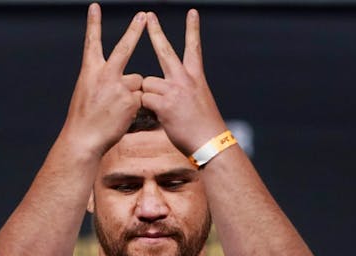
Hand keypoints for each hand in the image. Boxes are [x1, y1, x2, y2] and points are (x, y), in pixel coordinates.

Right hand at [60, 4, 146, 156]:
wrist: (84, 139)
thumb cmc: (84, 119)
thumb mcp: (88, 93)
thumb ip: (105, 82)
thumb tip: (126, 83)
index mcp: (90, 71)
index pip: (92, 42)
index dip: (94, 24)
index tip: (95, 6)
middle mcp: (105, 75)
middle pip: (123, 49)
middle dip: (134, 31)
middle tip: (143, 15)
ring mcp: (119, 87)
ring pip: (137, 82)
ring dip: (133, 92)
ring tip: (117, 110)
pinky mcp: (132, 100)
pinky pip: (141, 98)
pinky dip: (136, 107)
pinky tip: (123, 117)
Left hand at [142, 10, 226, 155]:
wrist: (211, 143)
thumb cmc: (204, 128)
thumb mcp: (199, 102)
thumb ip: (182, 92)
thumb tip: (165, 94)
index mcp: (196, 77)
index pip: (194, 48)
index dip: (192, 30)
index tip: (192, 12)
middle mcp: (185, 80)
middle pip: (165, 51)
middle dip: (155, 32)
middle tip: (148, 16)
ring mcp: (174, 90)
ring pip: (147, 83)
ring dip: (148, 96)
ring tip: (162, 111)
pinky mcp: (164, 104)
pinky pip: (144, 99)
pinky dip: (146, 108)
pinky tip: (159, 117)